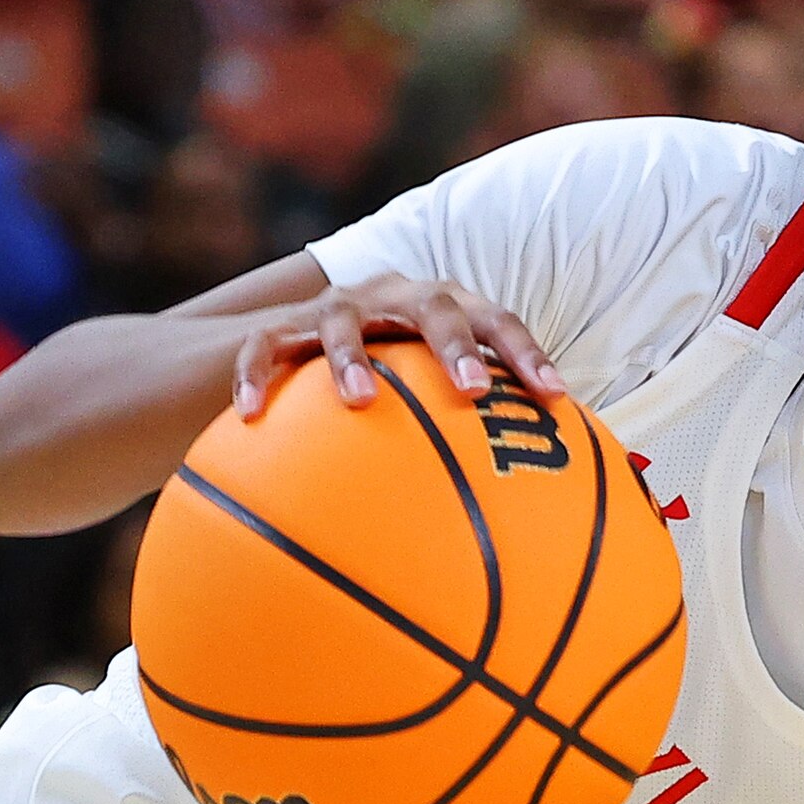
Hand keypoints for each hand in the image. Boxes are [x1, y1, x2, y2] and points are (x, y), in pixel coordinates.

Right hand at [227, 269, 567, 420]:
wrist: (316, 334)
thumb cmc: (403, 376)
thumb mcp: (443, 392)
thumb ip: (487, 427)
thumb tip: (544, 506)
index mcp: (448, 307)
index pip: (498, 321)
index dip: (528, 355)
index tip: (556, 398)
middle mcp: (397, 297)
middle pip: (434, 308)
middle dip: (455, 347)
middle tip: (473, 391)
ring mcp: (340, 309)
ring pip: (344, 321)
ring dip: (352, 358)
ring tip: (360, 400)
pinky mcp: (285, 328)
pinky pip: (262, 348)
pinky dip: (253, 376)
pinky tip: (247, 415)